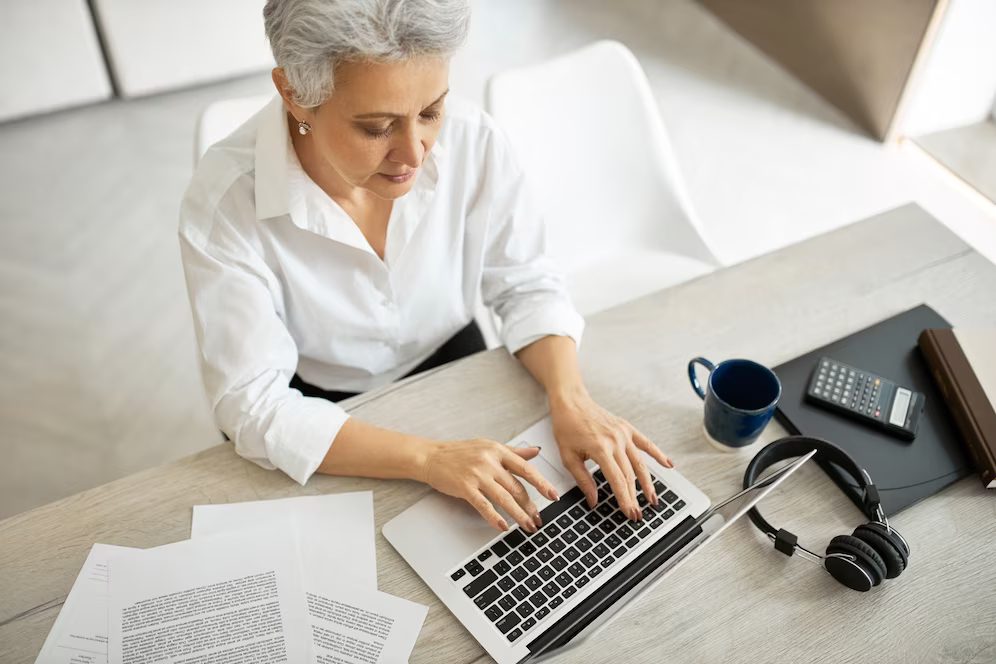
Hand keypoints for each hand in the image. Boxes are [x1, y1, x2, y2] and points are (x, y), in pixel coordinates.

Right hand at [418, 438, 559, 532]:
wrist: (431, 456)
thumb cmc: (460, 452)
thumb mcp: (489, 447)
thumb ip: (513, 452)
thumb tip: (535, 452)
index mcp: (498, 451)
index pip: (526, 468)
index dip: (541, 483)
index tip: (553, 495)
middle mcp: (489, 461)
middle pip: (516, 487)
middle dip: (530, 506)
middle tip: (538, 519)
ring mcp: (477, 474)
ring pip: (504, 498)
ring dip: (519, 515)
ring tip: (528, 526)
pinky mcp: (465, 487)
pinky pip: (484, 505)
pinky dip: (495, 517)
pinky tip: (503, 526)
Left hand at [550, 392, 673, 520]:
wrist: (571, 401)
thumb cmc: (566, 427)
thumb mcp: (568, 457)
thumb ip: (583, 480)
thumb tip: (593, 500)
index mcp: (600, 449)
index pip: (617, 480)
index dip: (624, 499)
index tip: (629, 513)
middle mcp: (616, 441)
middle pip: (630, 475)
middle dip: (635, 497)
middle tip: (638, 514)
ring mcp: (623, 434)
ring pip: (640, 463)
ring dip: (648, 483)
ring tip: (652, 499)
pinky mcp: (627, 428)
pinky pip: (646, 443)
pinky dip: (658, 454)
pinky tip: (668, 465)